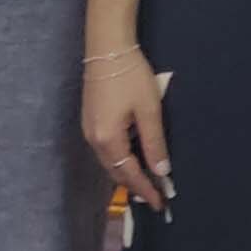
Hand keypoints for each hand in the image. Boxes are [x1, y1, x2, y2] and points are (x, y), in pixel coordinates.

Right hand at [83, 51, 172, 213]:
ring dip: (127, 173)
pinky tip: (133, 158)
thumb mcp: (149, 110)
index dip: (146, 190)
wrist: (107, 47)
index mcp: (108, 140)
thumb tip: (161, 171)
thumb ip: (155, 143)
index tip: (160, 203)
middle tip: (155, 196)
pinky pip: (106, 150)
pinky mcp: (90, 120)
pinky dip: (120, 159)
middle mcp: (94, 139)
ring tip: (147, 181)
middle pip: (116, 172)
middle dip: (135, 185)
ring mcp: (89, 130)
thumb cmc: (131, 76)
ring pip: (110, 162)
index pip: (130, 174)